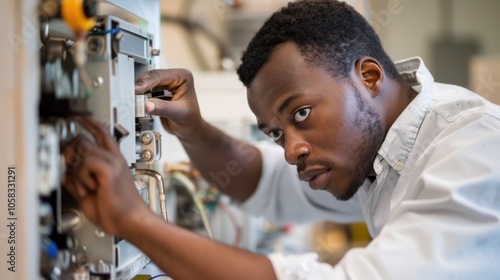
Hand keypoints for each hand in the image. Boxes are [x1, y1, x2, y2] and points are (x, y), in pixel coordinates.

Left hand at [63, 117, 150, 235]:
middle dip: (69, 152)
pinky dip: (81, 176)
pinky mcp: (110, 171)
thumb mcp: (90, 192)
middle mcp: (114, 159)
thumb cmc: (117, 211)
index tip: (76, 118)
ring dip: (75, 168)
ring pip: (83, 148)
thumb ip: (78, 180)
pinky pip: (86, 162)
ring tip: (83, 186)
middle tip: (69, 170)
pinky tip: (89, 187)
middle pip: (84, 138)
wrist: (131, 221)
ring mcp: (113, 164)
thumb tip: (64, 173)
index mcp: (112, 162)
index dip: (88, 123)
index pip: (101, 132)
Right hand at [135, 69, 203, 140]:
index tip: (136, 90)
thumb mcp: (178, 113)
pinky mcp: (158, 92)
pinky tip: (136, 103)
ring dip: (139, 92)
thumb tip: (147, 104)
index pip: (161, 76)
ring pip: (146, 84)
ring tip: (132, 100)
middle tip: (130, 96)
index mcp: (183, 77)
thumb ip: (162, 108)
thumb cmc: (191, 121)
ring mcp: (165, 84)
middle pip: (151, 77)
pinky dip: (140, 97)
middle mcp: (174, 77)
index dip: (146, 83)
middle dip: (141, 87)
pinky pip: (145, 92)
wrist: (189, 130)